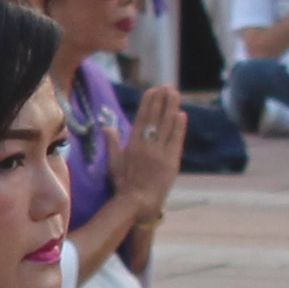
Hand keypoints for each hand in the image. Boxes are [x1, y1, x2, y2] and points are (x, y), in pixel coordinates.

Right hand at [109, 82, 188, 220]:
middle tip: (167, 86)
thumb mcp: (113, 163)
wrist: (137, 202)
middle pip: (155, 117)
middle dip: (162, 100)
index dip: (148, 102)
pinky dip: (179, 126)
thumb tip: (107, 127)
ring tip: (175, 94)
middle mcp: (146, 145)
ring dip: (171, 107)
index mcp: (132, 144)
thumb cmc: (124, 184)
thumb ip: (112, 143)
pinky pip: (176, 139)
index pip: (141, 117)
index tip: (153, 90)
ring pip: (166, 125)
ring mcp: (160, 152)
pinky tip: (181, 114)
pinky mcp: (171, 161)